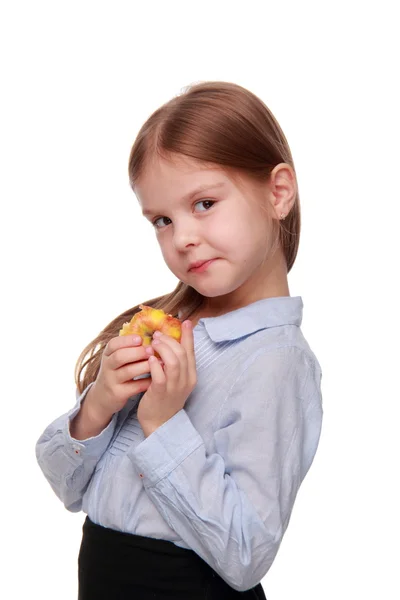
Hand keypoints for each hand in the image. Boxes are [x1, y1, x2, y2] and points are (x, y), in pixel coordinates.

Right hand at [85, 334, 153, 422]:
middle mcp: (107, 366)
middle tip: (152, 350)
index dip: (126, 340)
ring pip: (128, 371)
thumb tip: (152, 335)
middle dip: (137, 352)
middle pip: (120, 356)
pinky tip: (156, 378)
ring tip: (159, 363)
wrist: (103, 396)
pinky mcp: (118, 394)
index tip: (140, 338)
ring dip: (144, 366)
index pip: (113, 344)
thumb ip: (129, 348)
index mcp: (107, 354)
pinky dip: (146, 382)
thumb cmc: (116, 372)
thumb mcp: (116, 358)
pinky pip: (134, 387)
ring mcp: (111, 381)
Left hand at [137, 320, 196, 435]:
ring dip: (162, 349)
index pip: (191, 351)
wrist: (159, 424)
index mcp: (191, 376)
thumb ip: (176, 363)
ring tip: (152, 343)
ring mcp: (174, 387)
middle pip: (182, 353)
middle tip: (157, 335)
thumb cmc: (165, 399)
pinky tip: (149, 357)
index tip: (185, 321)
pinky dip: (154, 363)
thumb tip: (173, 343)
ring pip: (173, 361)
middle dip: (169, 340)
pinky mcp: (160, 392)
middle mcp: (185, 381)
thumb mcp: (176, 380)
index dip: (188, 335)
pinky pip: (159, 374)